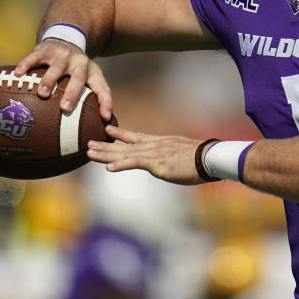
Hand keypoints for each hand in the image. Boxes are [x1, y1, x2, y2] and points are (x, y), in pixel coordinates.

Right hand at [14, 39, 113, 119]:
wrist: (65, 39)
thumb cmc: (76, 69)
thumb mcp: (88, 78)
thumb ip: (91, 98)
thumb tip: (99, 127)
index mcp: (92, 72)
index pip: (103, 88)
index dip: (106, 102)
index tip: (105, 118)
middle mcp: (79, 63)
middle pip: (78, 79)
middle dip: (72, 94)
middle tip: (65, 109)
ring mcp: (62, 55)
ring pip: (56, 68)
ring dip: (49, 81)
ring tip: (42, 94)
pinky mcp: (45, 49)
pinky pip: (34, 57)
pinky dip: (26, 65)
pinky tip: (18, 75)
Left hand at [86, 125, 211, 184]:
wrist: (209, 157)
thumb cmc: (200, 159)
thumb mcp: (182, 155)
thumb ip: (171, 157)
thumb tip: (170, 162)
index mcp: (160, 143)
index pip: (136, 136)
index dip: (121, 133)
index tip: (108, 129)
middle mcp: (154, 146)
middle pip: (125, 145)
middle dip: (106, 146)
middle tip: (88, 144)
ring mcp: (154, 153)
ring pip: (125, 153)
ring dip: (106, 154)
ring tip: (90, 153)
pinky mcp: (157, 163)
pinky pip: (135, 163)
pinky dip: (121, 166)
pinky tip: (108, 168)